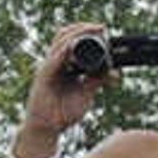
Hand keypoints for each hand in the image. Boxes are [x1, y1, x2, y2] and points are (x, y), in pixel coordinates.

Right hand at [21, 22, 106, 150]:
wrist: (47, 129)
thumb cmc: (63, 112)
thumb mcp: (86, 92)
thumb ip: (98, 81)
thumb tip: (115, 73)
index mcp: (63, 64)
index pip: (72, 39)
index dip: (87, 31)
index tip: (105, 30)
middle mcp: (54, 62)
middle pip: (64, 35)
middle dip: (83, 28)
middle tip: (102, 27)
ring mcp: (47, 68)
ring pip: (59, 42)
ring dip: (77, 34)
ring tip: (94, 31)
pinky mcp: (43, 77)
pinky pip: (53, 61)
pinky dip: (65, 52)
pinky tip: (75, 48)